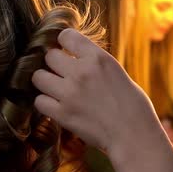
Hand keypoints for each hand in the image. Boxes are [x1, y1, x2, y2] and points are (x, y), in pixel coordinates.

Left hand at [32, 29, 158, 153]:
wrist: (134, 135)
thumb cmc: (133, 105)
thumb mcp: (117, 72)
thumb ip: (94, 63)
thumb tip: (75, 57)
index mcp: (98, 58)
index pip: (66, 36)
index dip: (64, 43)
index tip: (67, 51)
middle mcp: (81, 71)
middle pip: (49, 56)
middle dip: (54, 64)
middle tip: (63, 74)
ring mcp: (69, 93)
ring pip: (38, 77)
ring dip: (46, 82)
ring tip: (57, 90)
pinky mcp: (62, 113)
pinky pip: (39, 101)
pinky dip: (46, 103)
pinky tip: (58, 106)